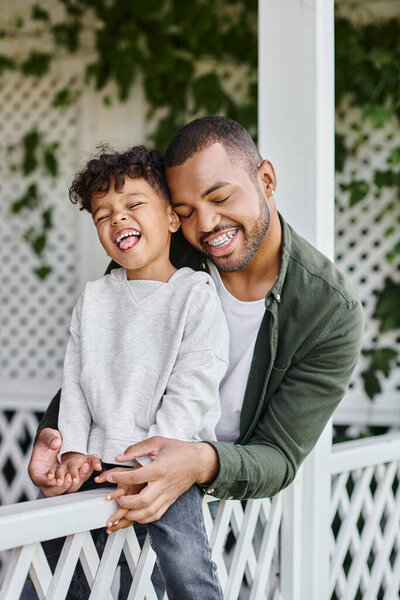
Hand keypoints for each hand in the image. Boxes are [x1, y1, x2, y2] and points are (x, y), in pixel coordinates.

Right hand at [27, 429, 94, 496]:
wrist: (59, 441)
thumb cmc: (48, 439)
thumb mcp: (47, 435)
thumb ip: (50, 438)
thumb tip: (56, 444)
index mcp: (37, 469)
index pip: (39, 480)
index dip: (46, 482)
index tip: (55, 479)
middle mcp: (48, 478)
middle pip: (52, 491)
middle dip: (63, 486)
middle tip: (70, 477)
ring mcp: (60, 479)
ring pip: (67, 489)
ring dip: (76, 481)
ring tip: (84, 468)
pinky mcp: (71, 477)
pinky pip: (77, 481)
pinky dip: (84, 474)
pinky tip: (89, 465)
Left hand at [98, 437, 218, 524]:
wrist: (198, 461)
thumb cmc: (178, 450)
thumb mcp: (157, 442)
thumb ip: (137, 449)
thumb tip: (120, 457)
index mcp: (160, 468)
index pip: (137, 477)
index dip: (120, 477)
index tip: (110, 477)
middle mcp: (164, 484)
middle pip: (143, 500)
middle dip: (126, 503)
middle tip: (116, 498)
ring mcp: (167, 495)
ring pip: (149, 512)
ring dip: (133, 514)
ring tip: (123, 509)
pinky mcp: (169, 501)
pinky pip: (156, 515)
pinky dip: (143, 518)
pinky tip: (135, 514)